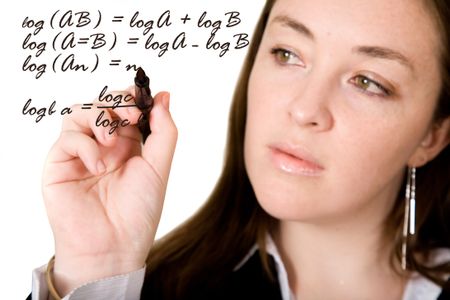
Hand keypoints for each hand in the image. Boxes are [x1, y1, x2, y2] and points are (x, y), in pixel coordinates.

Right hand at [41, 88, 176, 295]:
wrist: (113, 247)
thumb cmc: (138, 211)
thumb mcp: (159, 168)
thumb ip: (163, 132)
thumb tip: (164, 96)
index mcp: (129, 144)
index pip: (127, 107)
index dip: (134, 97)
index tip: (145, 98)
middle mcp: (104, 145)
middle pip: (103, 103)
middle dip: (118, 101)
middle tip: (131, 116)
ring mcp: (81, 152)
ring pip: (80, 111)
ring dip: (100, 117)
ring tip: (111, 141)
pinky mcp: (60, 163)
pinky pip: (68, 138)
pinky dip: (86, 146)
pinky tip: (99, 167)